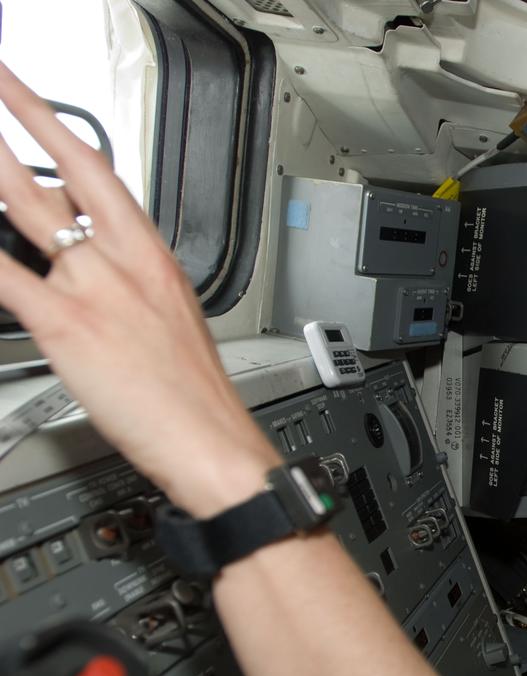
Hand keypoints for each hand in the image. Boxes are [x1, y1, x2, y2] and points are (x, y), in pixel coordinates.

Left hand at [0, 64, 279, 515]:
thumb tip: (84, 267)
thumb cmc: (195, 394)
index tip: (19, 92)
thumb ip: (124, 284)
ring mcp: (93, 289)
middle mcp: (120, 261)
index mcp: (150, 256)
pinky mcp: (65, 326)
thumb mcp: (170, 320)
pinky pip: (3, 278)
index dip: (49, 120)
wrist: (213, 440)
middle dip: (7, 127)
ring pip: (22, 211)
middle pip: (52, 176)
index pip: (94, 168)